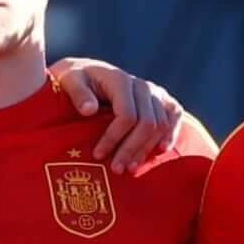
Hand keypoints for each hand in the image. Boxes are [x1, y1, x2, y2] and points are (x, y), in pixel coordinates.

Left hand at [49, 60, 201, 164]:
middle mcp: (141, 85)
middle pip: (146, 123)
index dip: (114, 138)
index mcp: (119, 79)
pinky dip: (171, 133)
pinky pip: (174, 115)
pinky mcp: (162, 99)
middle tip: (116, 169)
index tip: (98, 155)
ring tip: (131, 168)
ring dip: (147, 149)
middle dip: (131, 149)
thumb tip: (89, 110)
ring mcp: (154, 91)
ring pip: (160, 124)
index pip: (126, 114)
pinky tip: (161, 150)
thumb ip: (78, 93)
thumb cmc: (75, 81)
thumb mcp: (69, 81)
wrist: (88, 74)